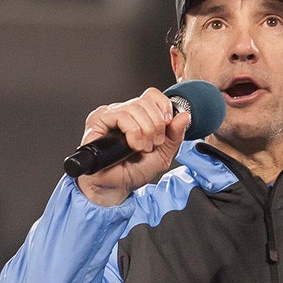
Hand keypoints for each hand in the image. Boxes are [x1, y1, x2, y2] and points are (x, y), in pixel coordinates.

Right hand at [74, 87, 191, 205]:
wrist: (117, 186)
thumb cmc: (135, 171)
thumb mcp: (163, 154)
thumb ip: (175, 135)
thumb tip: (184, 116)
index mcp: (140, 116)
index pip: (152, 95)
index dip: (164, 106)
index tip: (168, 124)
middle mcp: (125, 112)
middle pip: (146, 101)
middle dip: (157, 124)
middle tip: (154, 143)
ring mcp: (111, 115)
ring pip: (135, 107)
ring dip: (145, 130)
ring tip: (143, 148)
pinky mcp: (98, 120)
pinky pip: (121, 115)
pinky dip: (133, 131)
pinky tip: (133, 145)